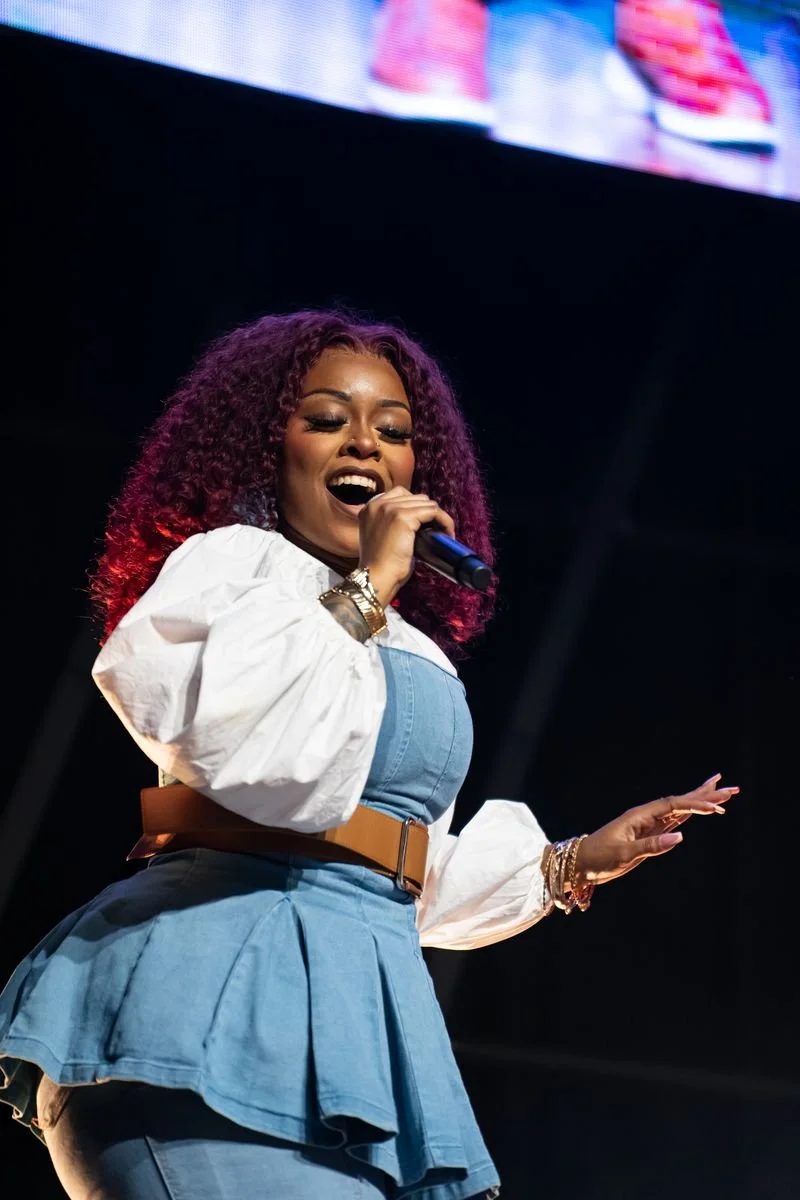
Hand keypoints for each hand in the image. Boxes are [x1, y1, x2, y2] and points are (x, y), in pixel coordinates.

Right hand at [358, 486, 455, 606]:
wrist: (376, 577)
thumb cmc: (380, 565)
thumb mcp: (381, 537)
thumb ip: (391, 524)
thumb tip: (418, 522)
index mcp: (370, 507)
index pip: (400, 495)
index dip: (416, 507)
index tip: (425, 523)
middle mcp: (378, 504)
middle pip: (415, 497)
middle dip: (428, 512)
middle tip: (437, 530)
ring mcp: (390, 509)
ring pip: (426, 503)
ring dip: (439, 517)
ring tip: (443, 533)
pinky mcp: (402, 517)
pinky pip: (433, 511)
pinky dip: (444, 521)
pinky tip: (447, 533)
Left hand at [571, 774, 738, 888]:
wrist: (580, 863)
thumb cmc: (598, 857)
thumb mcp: (624, 853)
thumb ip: (651, 845)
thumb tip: (680, 836)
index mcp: (640, 816)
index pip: (673, 806)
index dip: (695, 804)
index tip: (716, 808)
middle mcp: (646, 816)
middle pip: (680, 802)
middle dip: (705, 794)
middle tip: (730, 787)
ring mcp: (648, 825)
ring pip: (679, 810)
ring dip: (700, 801)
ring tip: (721, 792)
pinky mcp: (648, 835)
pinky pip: (673, 821)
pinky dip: (689, 814)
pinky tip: (698, 810)